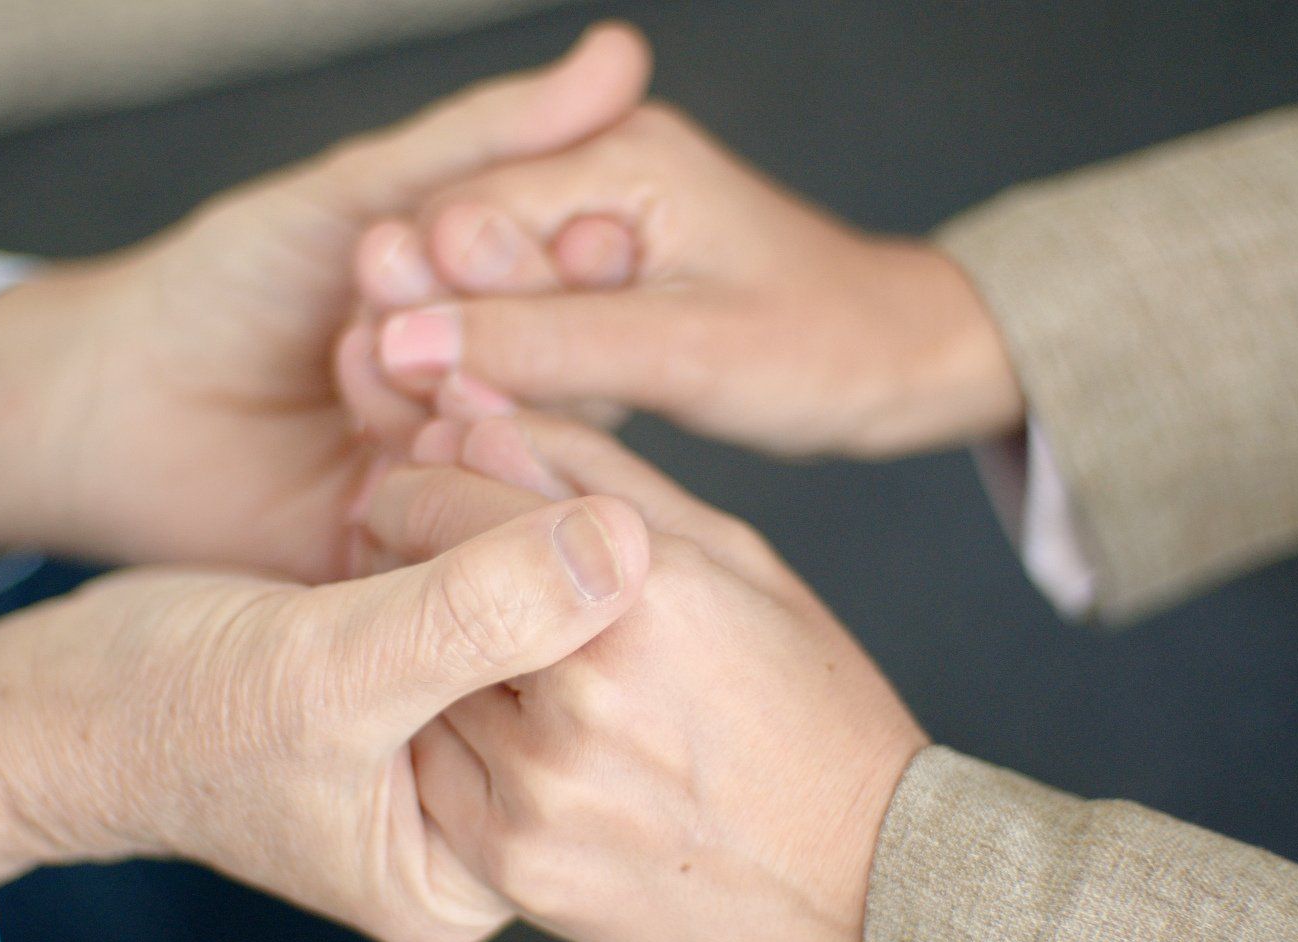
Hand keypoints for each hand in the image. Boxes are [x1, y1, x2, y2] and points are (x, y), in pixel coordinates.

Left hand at [0, 23, 651, 581]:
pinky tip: (379, 437)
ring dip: (458, 391)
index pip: (592, 283)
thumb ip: (482, 141)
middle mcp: (501, 392)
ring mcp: (466, 476)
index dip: (585, 259)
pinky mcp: (423, 557)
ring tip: (369, 351)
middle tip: (415, 283)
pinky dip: (436, 474)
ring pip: (525, 444)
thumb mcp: (357, 197)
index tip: (587, 235)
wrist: (108, 403)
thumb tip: (619, 55)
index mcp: (504, 304)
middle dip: (510, 321)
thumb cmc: (225, 283)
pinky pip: (471, 528)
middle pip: (573, 368)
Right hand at [0, 492, 647, 941]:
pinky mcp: (432, 655)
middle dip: (545, 528)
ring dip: (505, 491)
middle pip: (580, 652)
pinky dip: (469, 489)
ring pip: (541, 591)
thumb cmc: (164, 714)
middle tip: (483, 434)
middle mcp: (488, 798)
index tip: (549, 480)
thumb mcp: (325, 671)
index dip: (593, 590)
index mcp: (478, 862)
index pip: (594, 722)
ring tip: (448, 430)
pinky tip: (438, 433)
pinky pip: (491, 563)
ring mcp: (461, 723)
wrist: (56, 693)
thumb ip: (473, 616)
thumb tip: (627, 549)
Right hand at [353, 104, 1022, 458]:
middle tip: (413, 415)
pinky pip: (521, 322)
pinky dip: (504, 372)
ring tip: (440, 430)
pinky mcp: (598, 278)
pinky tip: (487, 423)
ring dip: (462, 362)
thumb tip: (410, 343)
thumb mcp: (685, 353)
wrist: (898, 363)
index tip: (399, 383)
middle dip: (433, 334)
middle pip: (460, 252)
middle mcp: (596, 171)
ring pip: (481, 293)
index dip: (424, 303)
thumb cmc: (826, 347)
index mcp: (621, 155)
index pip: (468, 219)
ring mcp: (594, 222)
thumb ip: (544, 343)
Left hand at [366, 412, 930, 941]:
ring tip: (496, 659)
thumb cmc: (808, 702)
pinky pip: (431, 777)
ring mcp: (542, 789)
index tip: (421, 483)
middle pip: (420, 590)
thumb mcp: (732, 557)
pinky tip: (515, 739)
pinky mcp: (516, 864)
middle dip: (417, 563)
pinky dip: (451, 745)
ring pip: (418, 685)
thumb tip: (473, 415)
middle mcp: (583, 690)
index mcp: (643, 590)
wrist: (856, 883)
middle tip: (446, 566)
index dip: (422, 481)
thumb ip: (595, 474)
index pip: (453, 498)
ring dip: (432, 659)